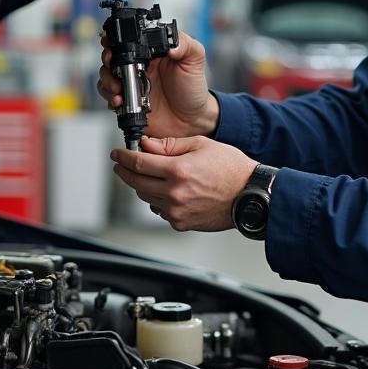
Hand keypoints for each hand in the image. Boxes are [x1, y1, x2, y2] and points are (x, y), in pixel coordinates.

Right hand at [98, 29, 219, 138]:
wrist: (192, 120)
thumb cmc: (193, 88)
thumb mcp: (195, 61)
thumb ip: (186, 45)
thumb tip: (171, 43)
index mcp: (151, 52)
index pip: (128, 39)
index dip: (116, 39)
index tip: (111, 42)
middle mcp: (138, 66)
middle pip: (112, 56)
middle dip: (108, 59)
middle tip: (112, 65)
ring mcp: (131, 84)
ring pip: (107, 76)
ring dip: (107, 80)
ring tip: (118, 88)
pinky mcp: (128, 101)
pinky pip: (110, 96)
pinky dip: (110, 98)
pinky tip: (119, 101)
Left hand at [111, 136, 255, 231]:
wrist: (250, 195)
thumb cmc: (231, 169)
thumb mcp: (201, 145)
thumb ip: (169, 145)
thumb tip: (146, 145)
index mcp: (178, 170)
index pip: (138, 163)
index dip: (123, 157)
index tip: (117, 154)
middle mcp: (175, 193)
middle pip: (136, 183)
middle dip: (126, 171)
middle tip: (123, 164)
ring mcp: (177, 211)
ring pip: (146, 198)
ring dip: (142, 186)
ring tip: (150, 176)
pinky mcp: (181, 223)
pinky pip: (160, 211)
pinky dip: (158, 200)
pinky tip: (168, 191)